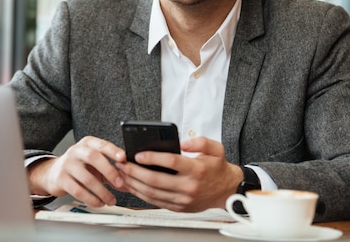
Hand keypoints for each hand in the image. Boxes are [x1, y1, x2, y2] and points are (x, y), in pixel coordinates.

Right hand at [28, 136, 126, 206]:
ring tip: (111, 200)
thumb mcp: (94, 162)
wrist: (53, 173)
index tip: (123, 157)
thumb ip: (111, 168)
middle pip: (94, 157)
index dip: (113, 150)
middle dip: (109, 171)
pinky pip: (78, 191)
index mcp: (87, 143)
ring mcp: (67, 164)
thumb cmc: (80, 166)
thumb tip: (129, 181)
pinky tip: (99, 202)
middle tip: (120, 183)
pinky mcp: (60, 179)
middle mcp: (76, 151)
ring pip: (87, 178)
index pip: (101, 144)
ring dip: (102, 192)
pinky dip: (91, 199)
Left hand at [116, 136, 242, 211]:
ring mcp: (182, 199)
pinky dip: (141, 194)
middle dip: (135, 171)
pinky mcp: (178, 207)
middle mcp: (189, 186)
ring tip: (122, 173)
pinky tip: (132, 185)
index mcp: (197, 170)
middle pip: (156, 179)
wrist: (226, 191)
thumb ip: (200, 142)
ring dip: (134, 183)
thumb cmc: (217, 168)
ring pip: (152, 192)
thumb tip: (182, 142)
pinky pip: (155, 201)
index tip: (138, 154)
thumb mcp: (216, 149)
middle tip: (123, 163)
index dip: (152, 158)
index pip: (171, 162)